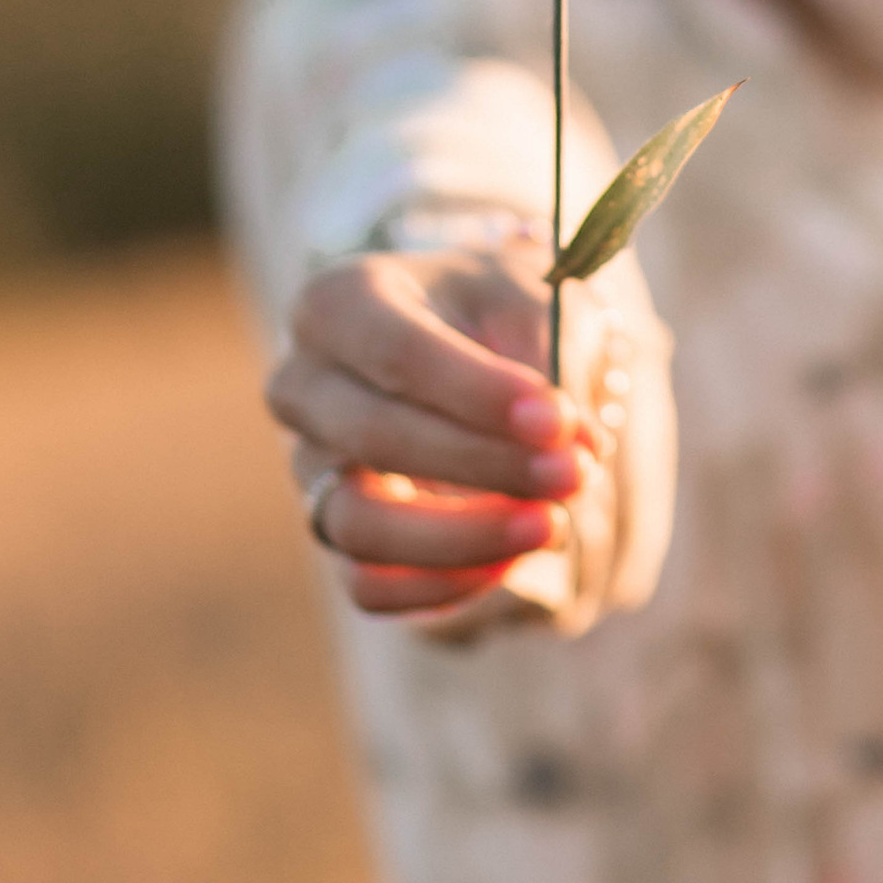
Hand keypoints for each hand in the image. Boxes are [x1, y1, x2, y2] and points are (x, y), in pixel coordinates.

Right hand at [268, 232, 599, 623]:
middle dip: (484, 464)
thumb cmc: (493, 308)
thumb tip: (578, 449)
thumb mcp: (527, 297)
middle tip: (575, 473)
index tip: (558, 422)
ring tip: (552, 524)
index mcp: (339, 302)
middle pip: (374, 437)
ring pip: (359, 524)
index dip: (477, 394)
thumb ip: (550, 361)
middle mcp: (304, 385)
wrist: (469, 336)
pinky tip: (512, 560)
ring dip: (462, 537)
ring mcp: (310, 466)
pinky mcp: (335, 530)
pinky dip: (441, 585)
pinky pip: (368, 583)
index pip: (395, 352)